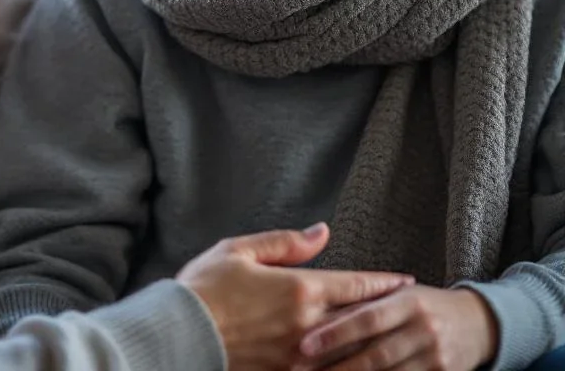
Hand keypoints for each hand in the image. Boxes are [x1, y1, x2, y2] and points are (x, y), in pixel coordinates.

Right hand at [177, 223, 413, 370]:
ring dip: (376, 350)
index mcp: (299, 290)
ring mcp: (299, 360)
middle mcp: (308, 327)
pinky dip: (347, 370)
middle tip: (410, 313)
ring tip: (396, 347)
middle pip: (360, 323)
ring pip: (351, 357)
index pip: (354, 286)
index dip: (383, 283)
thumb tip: (321, 232)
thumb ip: (285, 242)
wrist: (179, 334)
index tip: (406, 282)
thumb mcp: (240, 250)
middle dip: (387, 316)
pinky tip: (357, 367)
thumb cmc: (205, 286)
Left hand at [298, 284, 498, 370]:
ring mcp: (436, 358)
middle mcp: (423, 330)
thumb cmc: (423, 304)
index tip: (305, 344)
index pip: (366, 318)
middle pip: (376, 354)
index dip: (336, 332)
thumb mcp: (399, 293)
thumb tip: (319, 306)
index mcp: (407, 301)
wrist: (477, 322)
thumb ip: (365, 300)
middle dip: (340, 366)